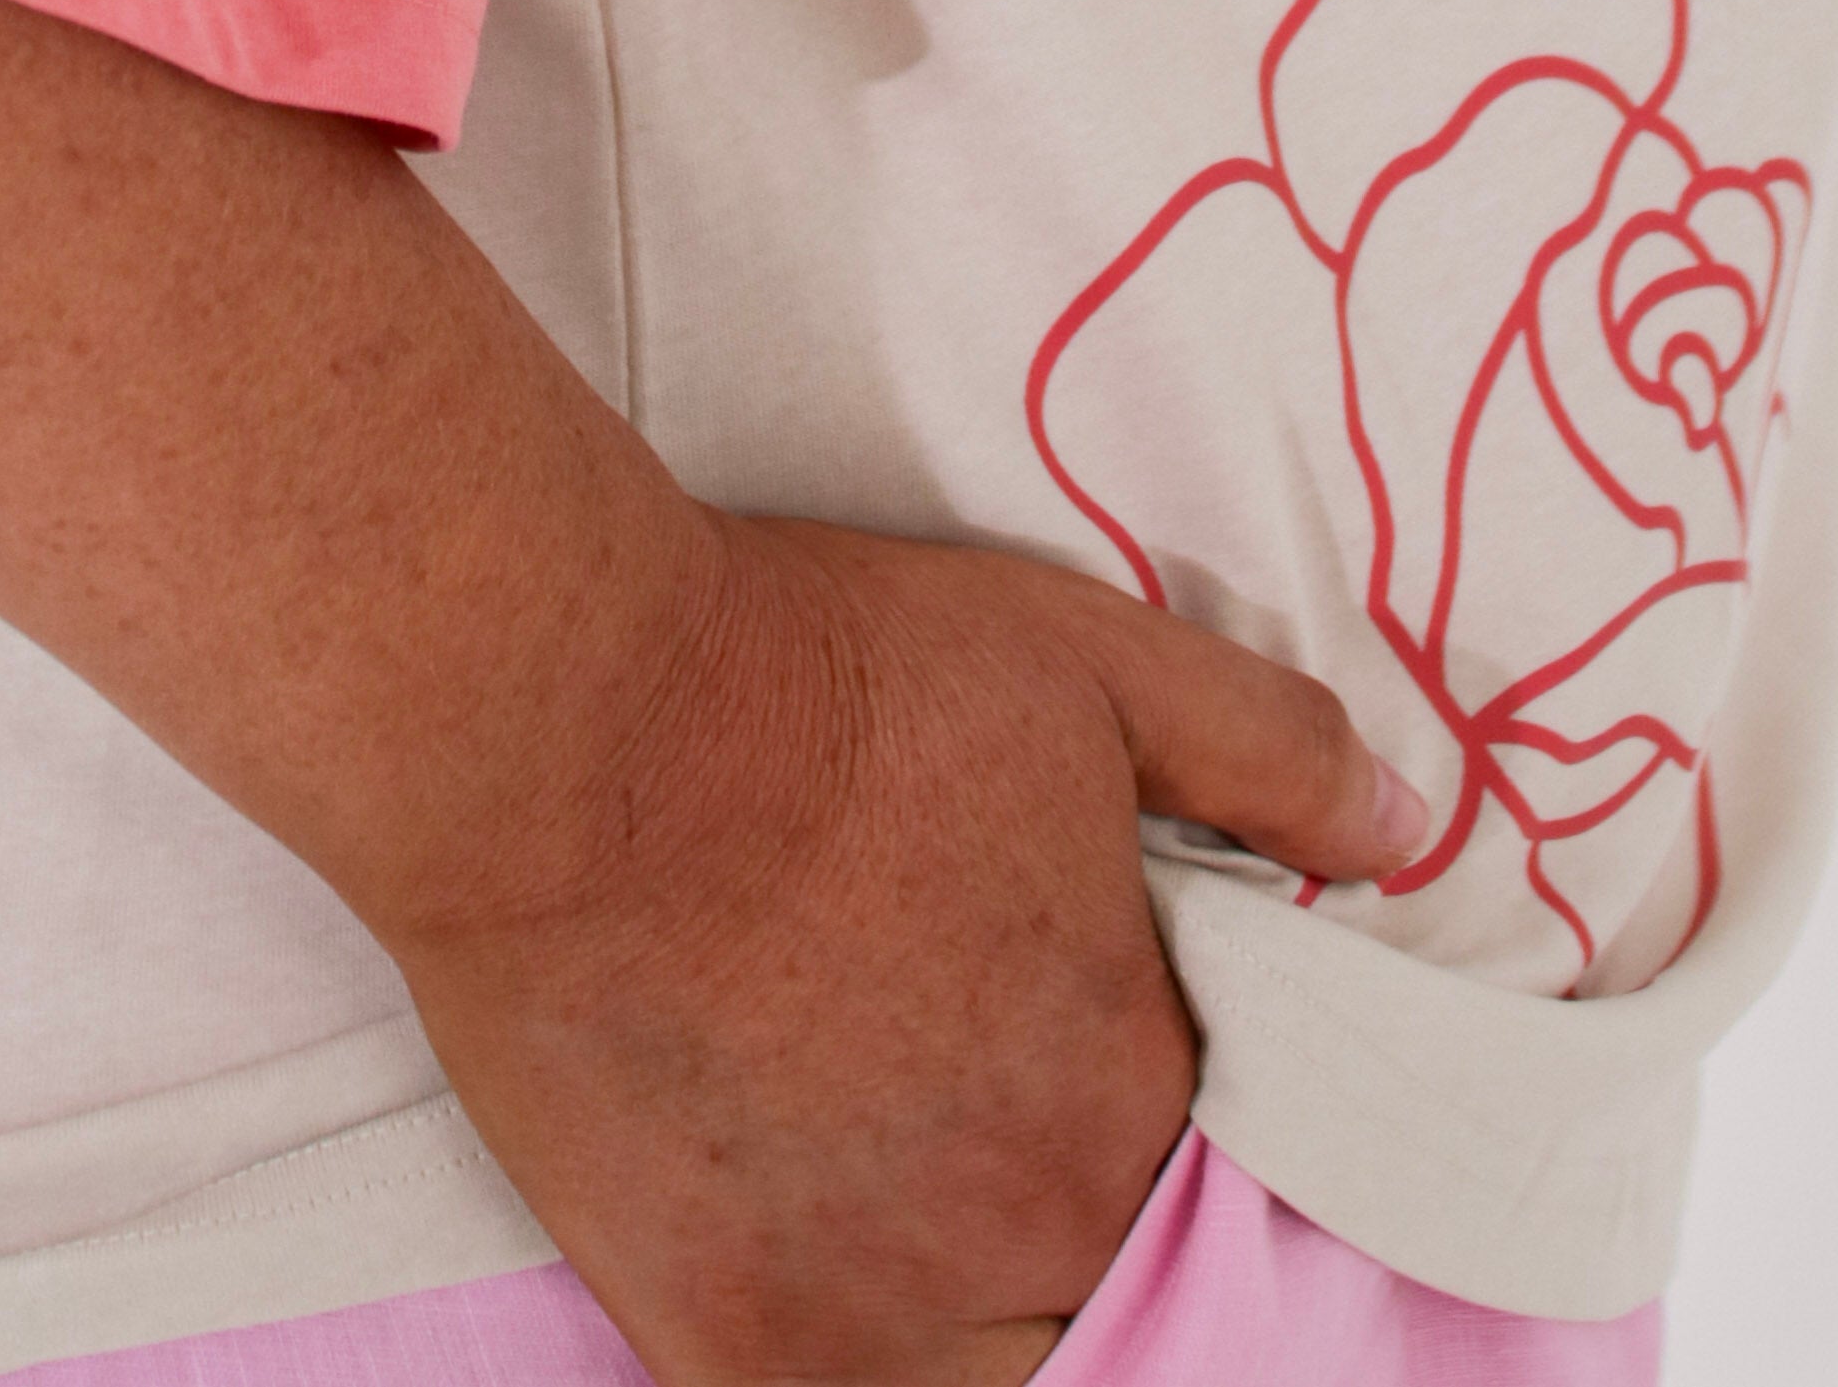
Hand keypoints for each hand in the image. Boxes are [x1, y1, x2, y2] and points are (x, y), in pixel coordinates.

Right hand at [383, 510, 1425, 1386]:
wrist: (571, 720)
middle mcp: (1018, 1236)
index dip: (1176, 1142)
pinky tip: (823, 1276)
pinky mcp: (715, 1338)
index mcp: (1122, 1094)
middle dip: (1089, 1241)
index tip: (1120, 1088)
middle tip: (994, 1136)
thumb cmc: (825, 675)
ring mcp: (860, 1313)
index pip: (1216, 1195)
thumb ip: (1264, 754)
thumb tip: (1400, 833)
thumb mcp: (1087, 658)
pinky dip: (856, 1367)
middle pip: (1109, 1304)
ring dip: (987, 1324)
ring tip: (914, 1210)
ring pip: (996, 1383)